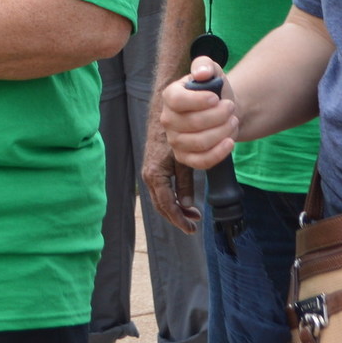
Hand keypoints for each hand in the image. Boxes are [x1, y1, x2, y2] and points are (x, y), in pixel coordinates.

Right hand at [142, 106, 200, 233]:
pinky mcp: (153, 168)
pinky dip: (172, 198)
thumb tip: (187, 204)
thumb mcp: (183, 160)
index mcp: (154, 175)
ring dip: (176, 208)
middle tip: (192, 225)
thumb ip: (185, 182)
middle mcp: (148, 176)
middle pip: (161, 206)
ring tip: (191, 214)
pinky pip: (161, 190)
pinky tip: (183, 200)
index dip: (179, 218)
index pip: (166, 205)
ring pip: (161, 199)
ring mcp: (149, 172)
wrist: (164, 115)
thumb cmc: (174, 134)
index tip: (192, 227)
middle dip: (177, 217)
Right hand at [158, 56, 236, 170]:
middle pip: (192, 123)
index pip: (176, 100)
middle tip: (231, 107)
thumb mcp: (212, 70)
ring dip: (222, 132)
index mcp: (170, 96)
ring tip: (233, 121)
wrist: (223, 111)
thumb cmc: (215, 91)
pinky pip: (200, 161)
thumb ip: (204, 65)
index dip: (199, 101)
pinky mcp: (185, 157)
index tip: (217, 98)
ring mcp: (175, 141)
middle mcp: (168, 120)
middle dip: (219, 115)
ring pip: (199, 143)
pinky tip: (230, 142)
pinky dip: (218, 153)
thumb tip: (201, 73)